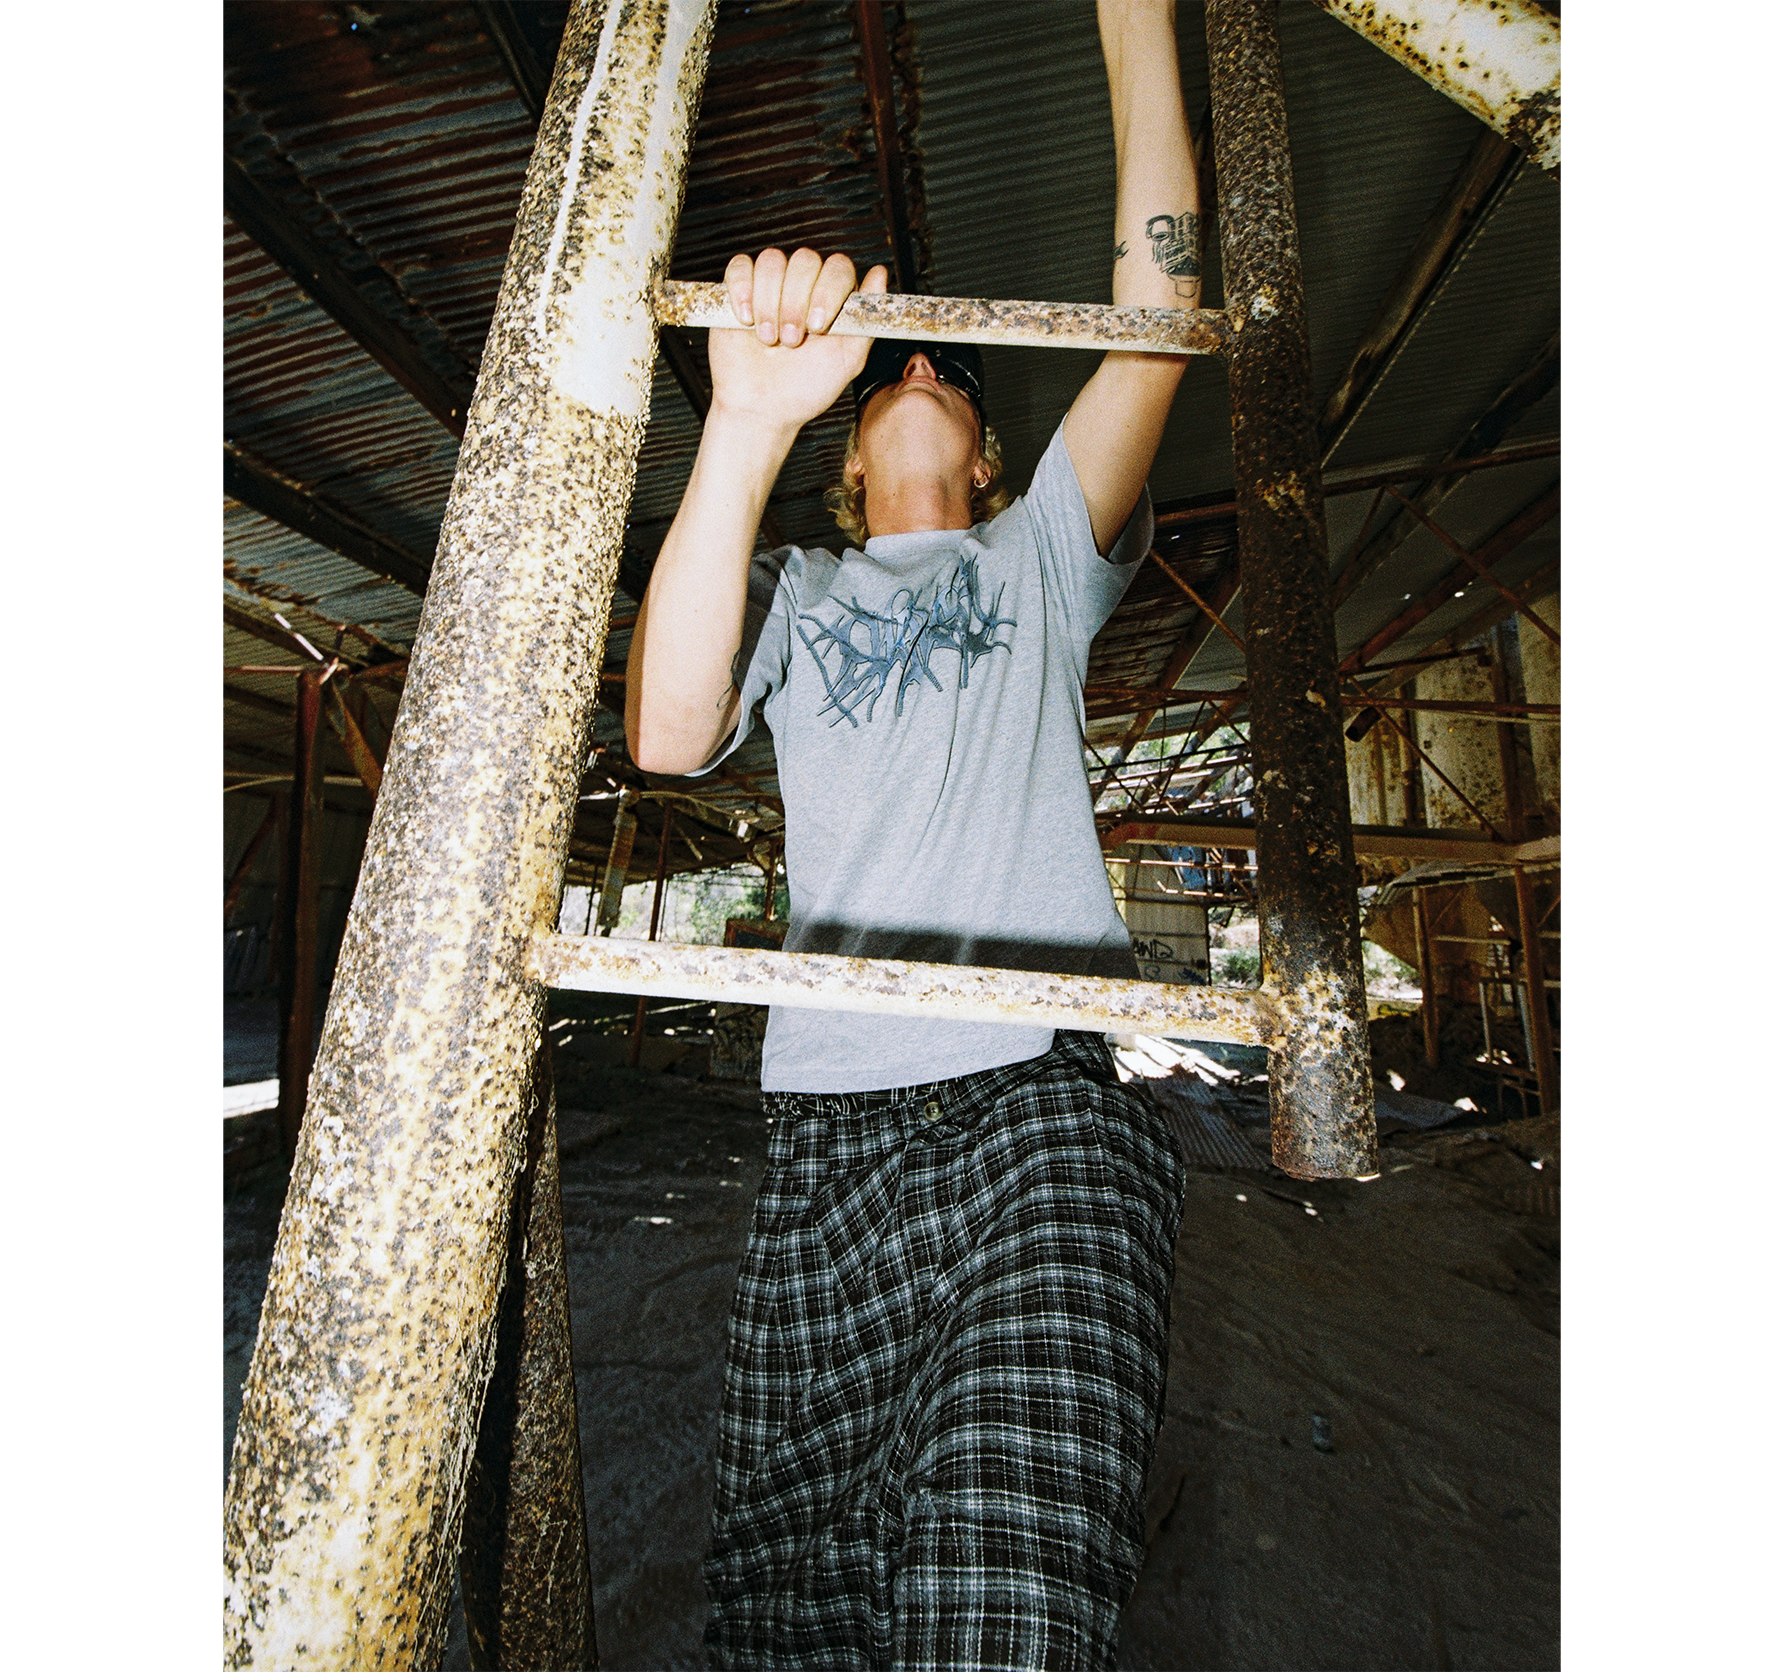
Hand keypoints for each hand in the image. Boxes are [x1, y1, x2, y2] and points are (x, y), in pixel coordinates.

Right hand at [707, 249, 888, 432]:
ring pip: (771, 261)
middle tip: (791, 341)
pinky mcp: (739, 290)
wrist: (762, 409)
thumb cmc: (806, 388)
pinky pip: (740, 267)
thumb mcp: (847, 360)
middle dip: (795, 302)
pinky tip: (746, 321)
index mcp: (833, 297)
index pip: (837, 267)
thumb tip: (880, 274)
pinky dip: (742, 290)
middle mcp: (803, 285)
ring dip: (769, 302)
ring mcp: (770, 285)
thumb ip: (866, 319)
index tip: (817, 327)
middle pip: (804, 259)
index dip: (827, 291)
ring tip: (768, 339)